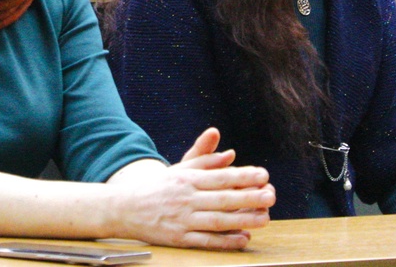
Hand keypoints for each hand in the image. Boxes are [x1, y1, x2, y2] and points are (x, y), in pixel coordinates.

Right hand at [107, 128, 272, 249]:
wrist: (124, 208)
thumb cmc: (157, 187)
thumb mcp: (179, 169)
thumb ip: (205, 161)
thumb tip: (230, 154)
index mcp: (187, 178)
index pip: (220, 177)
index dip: (243, 176)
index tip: (264, 175)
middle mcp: (186, 198)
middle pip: (222, 198)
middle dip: (249, 197)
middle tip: (271, 196)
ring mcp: (182, 220)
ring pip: (217, 221)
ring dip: (243, 220)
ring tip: (265, 218)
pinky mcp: (179, 238)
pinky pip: (206, 241)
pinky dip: (225, 241)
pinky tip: (243, 239)